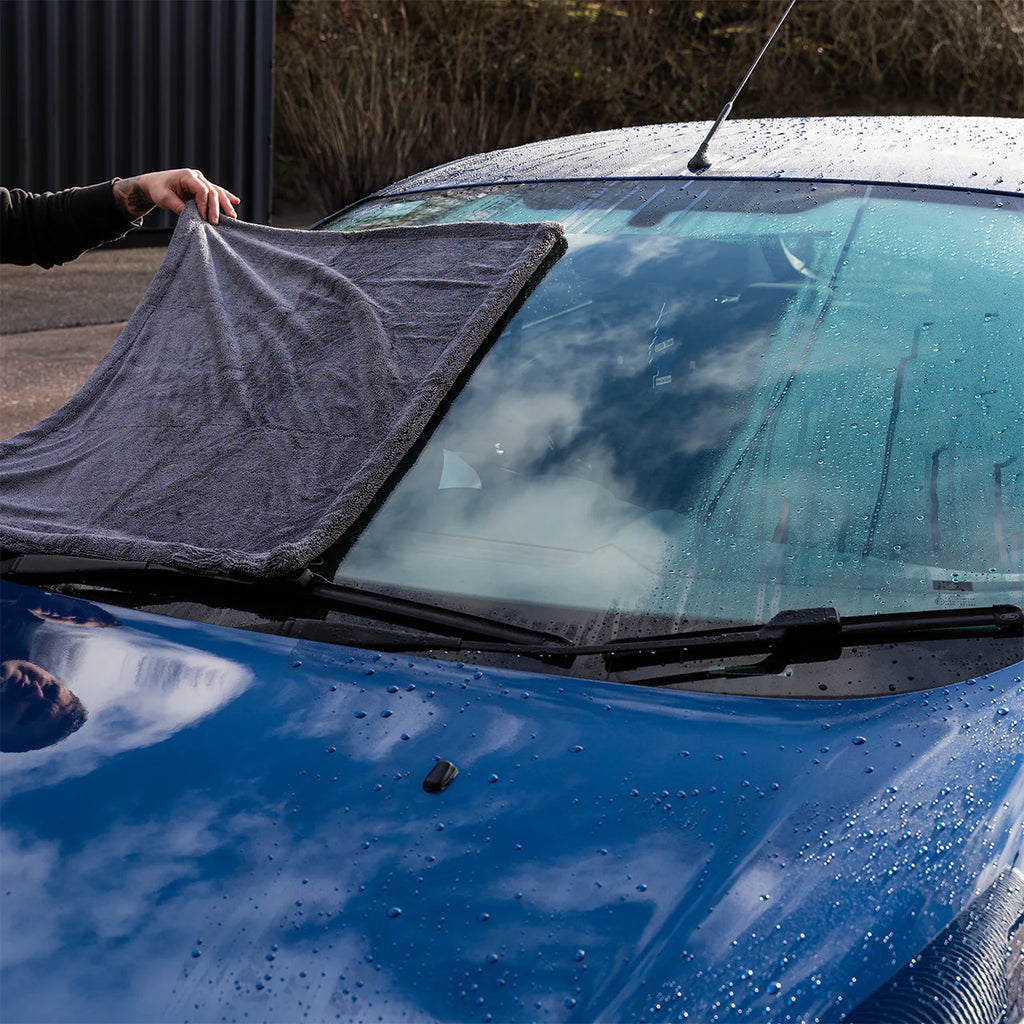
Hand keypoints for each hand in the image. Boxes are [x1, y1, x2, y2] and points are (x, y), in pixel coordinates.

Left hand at [114, 169, 240, 224]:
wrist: (154, 183)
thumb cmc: (158, 189)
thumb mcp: (165, 199)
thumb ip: (179, 207)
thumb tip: (194, 218)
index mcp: (187, 175)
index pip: (202, 190)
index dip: (204, 204)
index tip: (202, 217)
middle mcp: (196, 176)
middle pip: (212, 192)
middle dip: (215, 208)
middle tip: (216, 223)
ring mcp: (201, 180)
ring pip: (217, 192)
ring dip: (225, 204)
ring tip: (233, 217)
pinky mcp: (203, 187)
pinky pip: (217, 192)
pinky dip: (226, 197)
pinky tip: (236, 201)